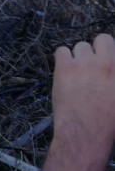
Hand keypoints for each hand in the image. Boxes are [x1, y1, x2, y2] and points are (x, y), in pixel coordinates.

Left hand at [52, 33, 114, 147]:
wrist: (87, 131)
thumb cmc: (107, 120)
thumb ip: (113, 76)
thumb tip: (109, 72)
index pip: (114, 44)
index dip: (108, 52)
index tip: (104, 60)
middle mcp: (108, 62)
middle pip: (102, 39)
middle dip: (96, 50)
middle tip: (91, 65)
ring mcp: (86, 63)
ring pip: (81, 46)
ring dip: (79, 57)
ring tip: (77, 73)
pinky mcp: (66, 66)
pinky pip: (62, 50)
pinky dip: (62, 59)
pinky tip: (64, 72)